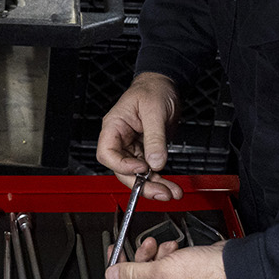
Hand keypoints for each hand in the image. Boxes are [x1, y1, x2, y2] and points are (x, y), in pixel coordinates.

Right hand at [97, 72, 184, 200]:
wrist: (165, 85)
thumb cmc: (153, 90)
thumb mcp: (154, 111)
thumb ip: (155, 138)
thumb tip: (156, 162)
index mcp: (114, 127)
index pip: (107, 154)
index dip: (122, 165)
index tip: (142, 168)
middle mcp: (121, 140)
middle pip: (123, 170)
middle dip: (141, 184)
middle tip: (159, 192)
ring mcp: (133, 147)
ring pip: (137, 174)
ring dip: (153, 186)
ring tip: (170, 193)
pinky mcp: (146, 151)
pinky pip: (150, 170)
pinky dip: (160, 179)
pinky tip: (170, 186)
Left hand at [98, 237, 232, 278]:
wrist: (234, 266)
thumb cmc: (207, 277)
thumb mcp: (161, 272)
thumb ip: (132, 274)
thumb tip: (113, 275)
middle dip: (129, 269)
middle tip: (121, 254)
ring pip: (150, 278)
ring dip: (148, 259)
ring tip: (152, 245)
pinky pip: (165, 272)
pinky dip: (164, 258)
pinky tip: (169, 248)